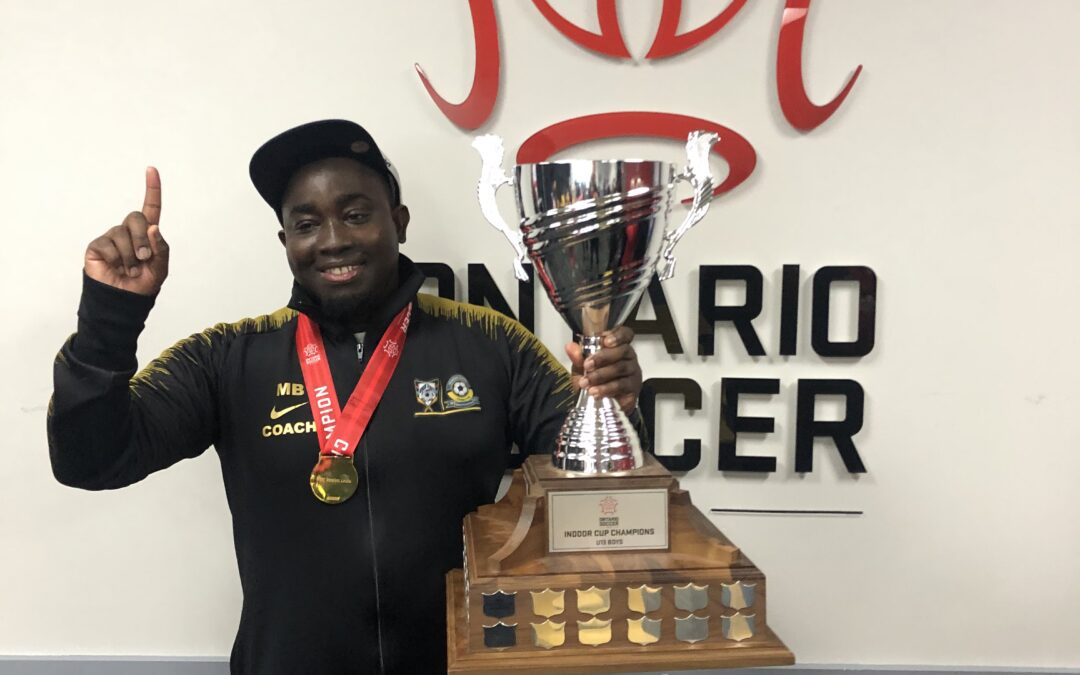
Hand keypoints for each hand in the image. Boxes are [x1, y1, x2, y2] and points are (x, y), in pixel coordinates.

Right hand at [84, 167, 168, 295]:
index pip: (151, 208)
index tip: (152, 169)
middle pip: (136, 218)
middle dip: (143, 239)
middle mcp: (129, 231)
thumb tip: (154, 226)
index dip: (152, 189)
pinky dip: (116, 259)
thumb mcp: (160, 267)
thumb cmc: (143, 283)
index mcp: (147, 233)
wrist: (125, 300)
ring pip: (123, 233)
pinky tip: (116, 268)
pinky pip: (109, 244)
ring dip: (131, 256)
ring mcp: (112, 237)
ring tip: (131, 270)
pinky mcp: (98, 245)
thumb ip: (161, 247)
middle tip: (144, 258)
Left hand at [565, 326, 641, 413]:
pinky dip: (607, 388)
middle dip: (603, 357)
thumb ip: (578, 357)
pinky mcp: (633, 388)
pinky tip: (595, 392)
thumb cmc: (594, 382)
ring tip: (586, 383)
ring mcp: (633, 372)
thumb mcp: (582, 369)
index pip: (625, 334)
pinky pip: (622, 385)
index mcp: (617, 347)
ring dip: (601, 375)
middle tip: (587, 365)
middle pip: (623, 350)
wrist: (599, 407)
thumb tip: (570, 346)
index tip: (605, 341)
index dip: (618, 335)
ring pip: (621, 368)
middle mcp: (628, 357)